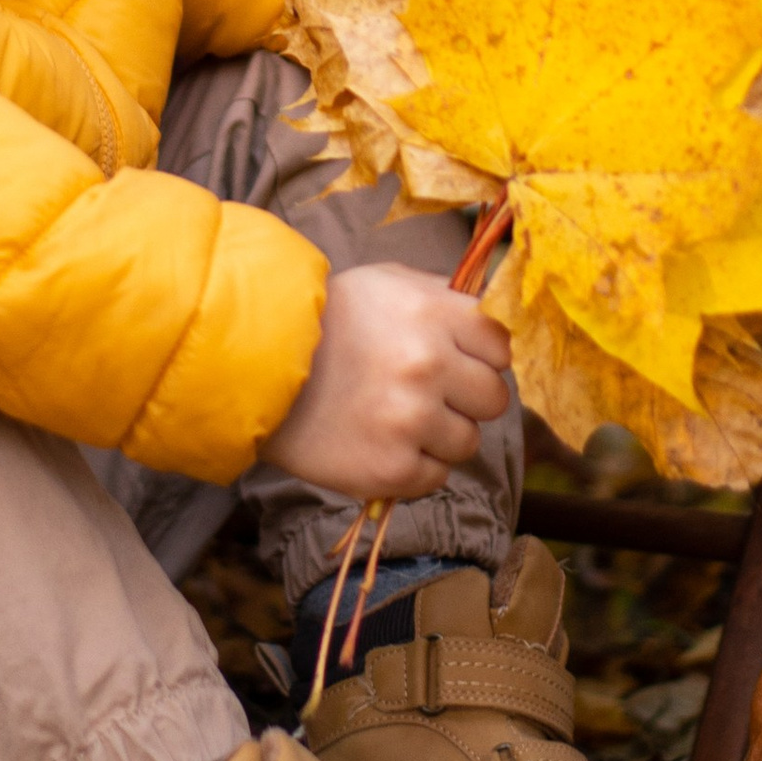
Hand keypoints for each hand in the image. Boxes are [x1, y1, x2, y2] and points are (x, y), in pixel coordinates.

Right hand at [260, 264, 512, 503]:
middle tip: (427, 392)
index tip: (458, 360)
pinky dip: (414, 466)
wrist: (260, 368)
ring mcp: (411, 420)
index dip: (481, 356)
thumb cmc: (329, 321)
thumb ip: (443, 296)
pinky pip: (436, 476)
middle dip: (466, 397)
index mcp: (433, 313)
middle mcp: (428, 365)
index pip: (502, 347)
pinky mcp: (392, 468)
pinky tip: (382, 443)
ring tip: (398, 418)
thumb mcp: (386, 283)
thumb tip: (493, 313)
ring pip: (468, 441)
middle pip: (494, 399)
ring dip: (440, 435)